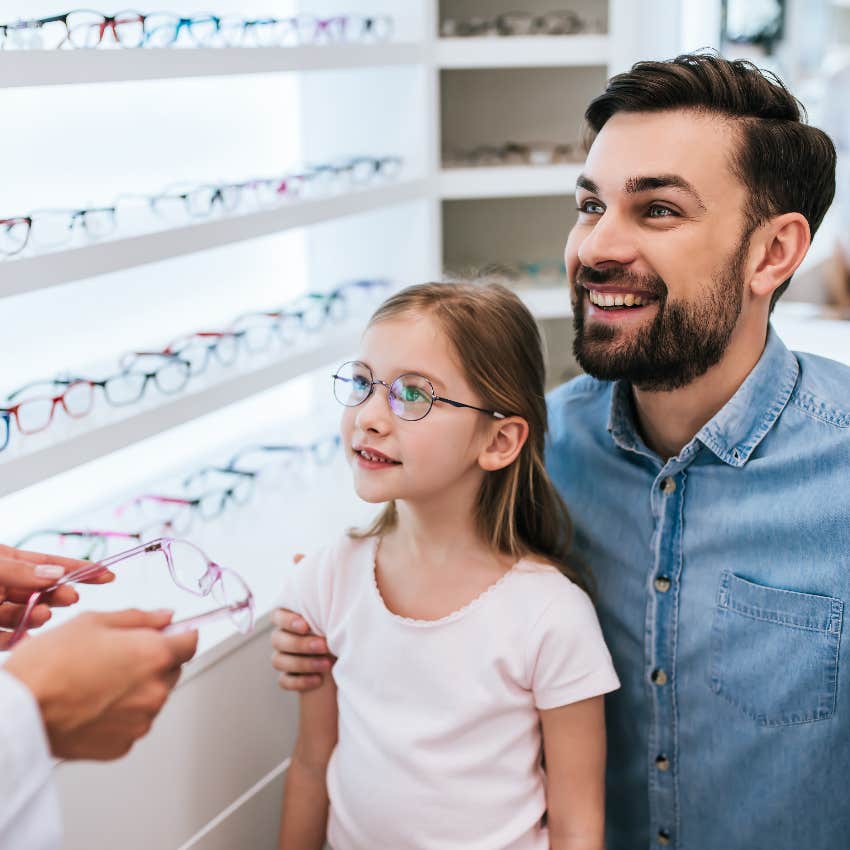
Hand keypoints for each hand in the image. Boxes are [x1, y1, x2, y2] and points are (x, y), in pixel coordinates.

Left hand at [0, 544, 114, 647]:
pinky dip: (16, 640)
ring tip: (43, 615)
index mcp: (5, 563)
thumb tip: (57, 573)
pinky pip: (4, 639)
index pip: (48, 564)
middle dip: (59, 595)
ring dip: (37, 616)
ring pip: (23, 615)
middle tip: (72, 597)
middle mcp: (2, 586)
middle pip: (39, 591)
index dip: (77, 568)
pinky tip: (26, 638)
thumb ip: (20, 571)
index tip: (105, 573)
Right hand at [4, 608, 197, 759]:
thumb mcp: (94, 622)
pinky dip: (121, 713)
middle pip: (172, 670)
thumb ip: (140, 619)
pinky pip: (133, 722)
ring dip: (137, 688)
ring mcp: (141, 721)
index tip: (169, 634)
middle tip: (117, 656)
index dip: (180, 635)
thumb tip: (165, 618)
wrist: (20, 711)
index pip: (191, 642)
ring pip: (152, 697)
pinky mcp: (123, 745)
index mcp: (154, 656)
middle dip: (154, 660)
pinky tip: (93, 704)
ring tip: (98, 681)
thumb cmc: (49, 665)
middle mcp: (155, 691)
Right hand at [270, 555, 332, 692]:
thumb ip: (313, 578)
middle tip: (325, 645)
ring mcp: (284, 657)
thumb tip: (296, 555)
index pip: (278, 616)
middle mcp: (282, 636)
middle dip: (301, 644)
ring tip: (327, 664)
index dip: (289, 621)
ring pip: (279, 661)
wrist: (344, 649)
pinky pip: (284, 682)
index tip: (306, 625)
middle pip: (279, 641)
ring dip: (303, 663)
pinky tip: (318, 680)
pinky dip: (300, 682)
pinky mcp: (290, 676)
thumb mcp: (327, 598)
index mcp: (288, 616)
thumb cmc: (333, 619)